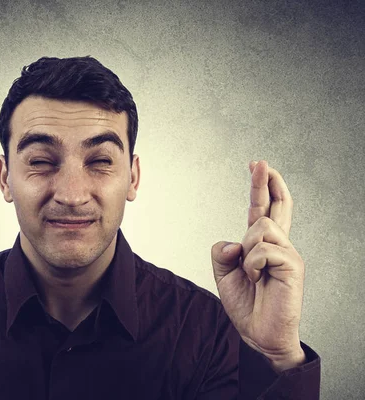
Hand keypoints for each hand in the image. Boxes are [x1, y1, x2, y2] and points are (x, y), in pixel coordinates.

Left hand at [211, 160, 305, 371]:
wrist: (257, 333)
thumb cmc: (246, 303)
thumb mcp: (224, 274)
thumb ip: (223, 252)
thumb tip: (234, 242)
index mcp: (262, 245)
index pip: (264, 209)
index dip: (261, 188)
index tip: (257, 165)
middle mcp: (277, 245)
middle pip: (275, 206)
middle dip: (267, 182)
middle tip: (259, 162)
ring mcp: (287, 254)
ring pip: (260, 227)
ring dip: (247, 251)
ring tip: (251, 274)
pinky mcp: (292, 265)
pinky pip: (263, 249)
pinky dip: (251, 265)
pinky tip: (257, 279)